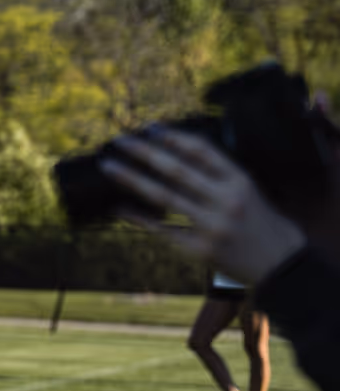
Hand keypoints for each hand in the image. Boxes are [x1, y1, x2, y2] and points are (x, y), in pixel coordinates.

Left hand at [102, 129, 307, 285]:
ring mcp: (212, 226)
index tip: (148, 127)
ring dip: (132, 179)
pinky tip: (119, 208)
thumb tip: (167, 148)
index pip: (202, 151)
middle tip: (119, 141)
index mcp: (240, 181)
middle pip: (177, 171)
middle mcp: (227, 201)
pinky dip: (138, 218)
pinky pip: (162, 230)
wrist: (282, 263)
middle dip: (144, 153)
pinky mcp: (200, 250)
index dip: (173, 137)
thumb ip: (214, 171)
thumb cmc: (257, 219)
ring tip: (108, 166)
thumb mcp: (245, 188)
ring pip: (165, 197)